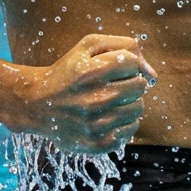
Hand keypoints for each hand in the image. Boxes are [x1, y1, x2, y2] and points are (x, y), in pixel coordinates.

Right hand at [8, 34, 156, 152]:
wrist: (38, 104)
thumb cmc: (69, 71)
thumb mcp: (89, 46)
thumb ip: (124, 46)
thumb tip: (153, 73)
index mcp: (89, 72)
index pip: (133, 63)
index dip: (129, 63)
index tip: (117, 68)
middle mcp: (93, 100)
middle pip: (139, 86)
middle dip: (132, 82)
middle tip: (115, 84)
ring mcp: (95, 125)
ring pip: (138, 108)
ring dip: (130, 102)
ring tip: (111, 100)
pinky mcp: (96, 144)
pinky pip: (130, 131)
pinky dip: (125, 122)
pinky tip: (109, 116)